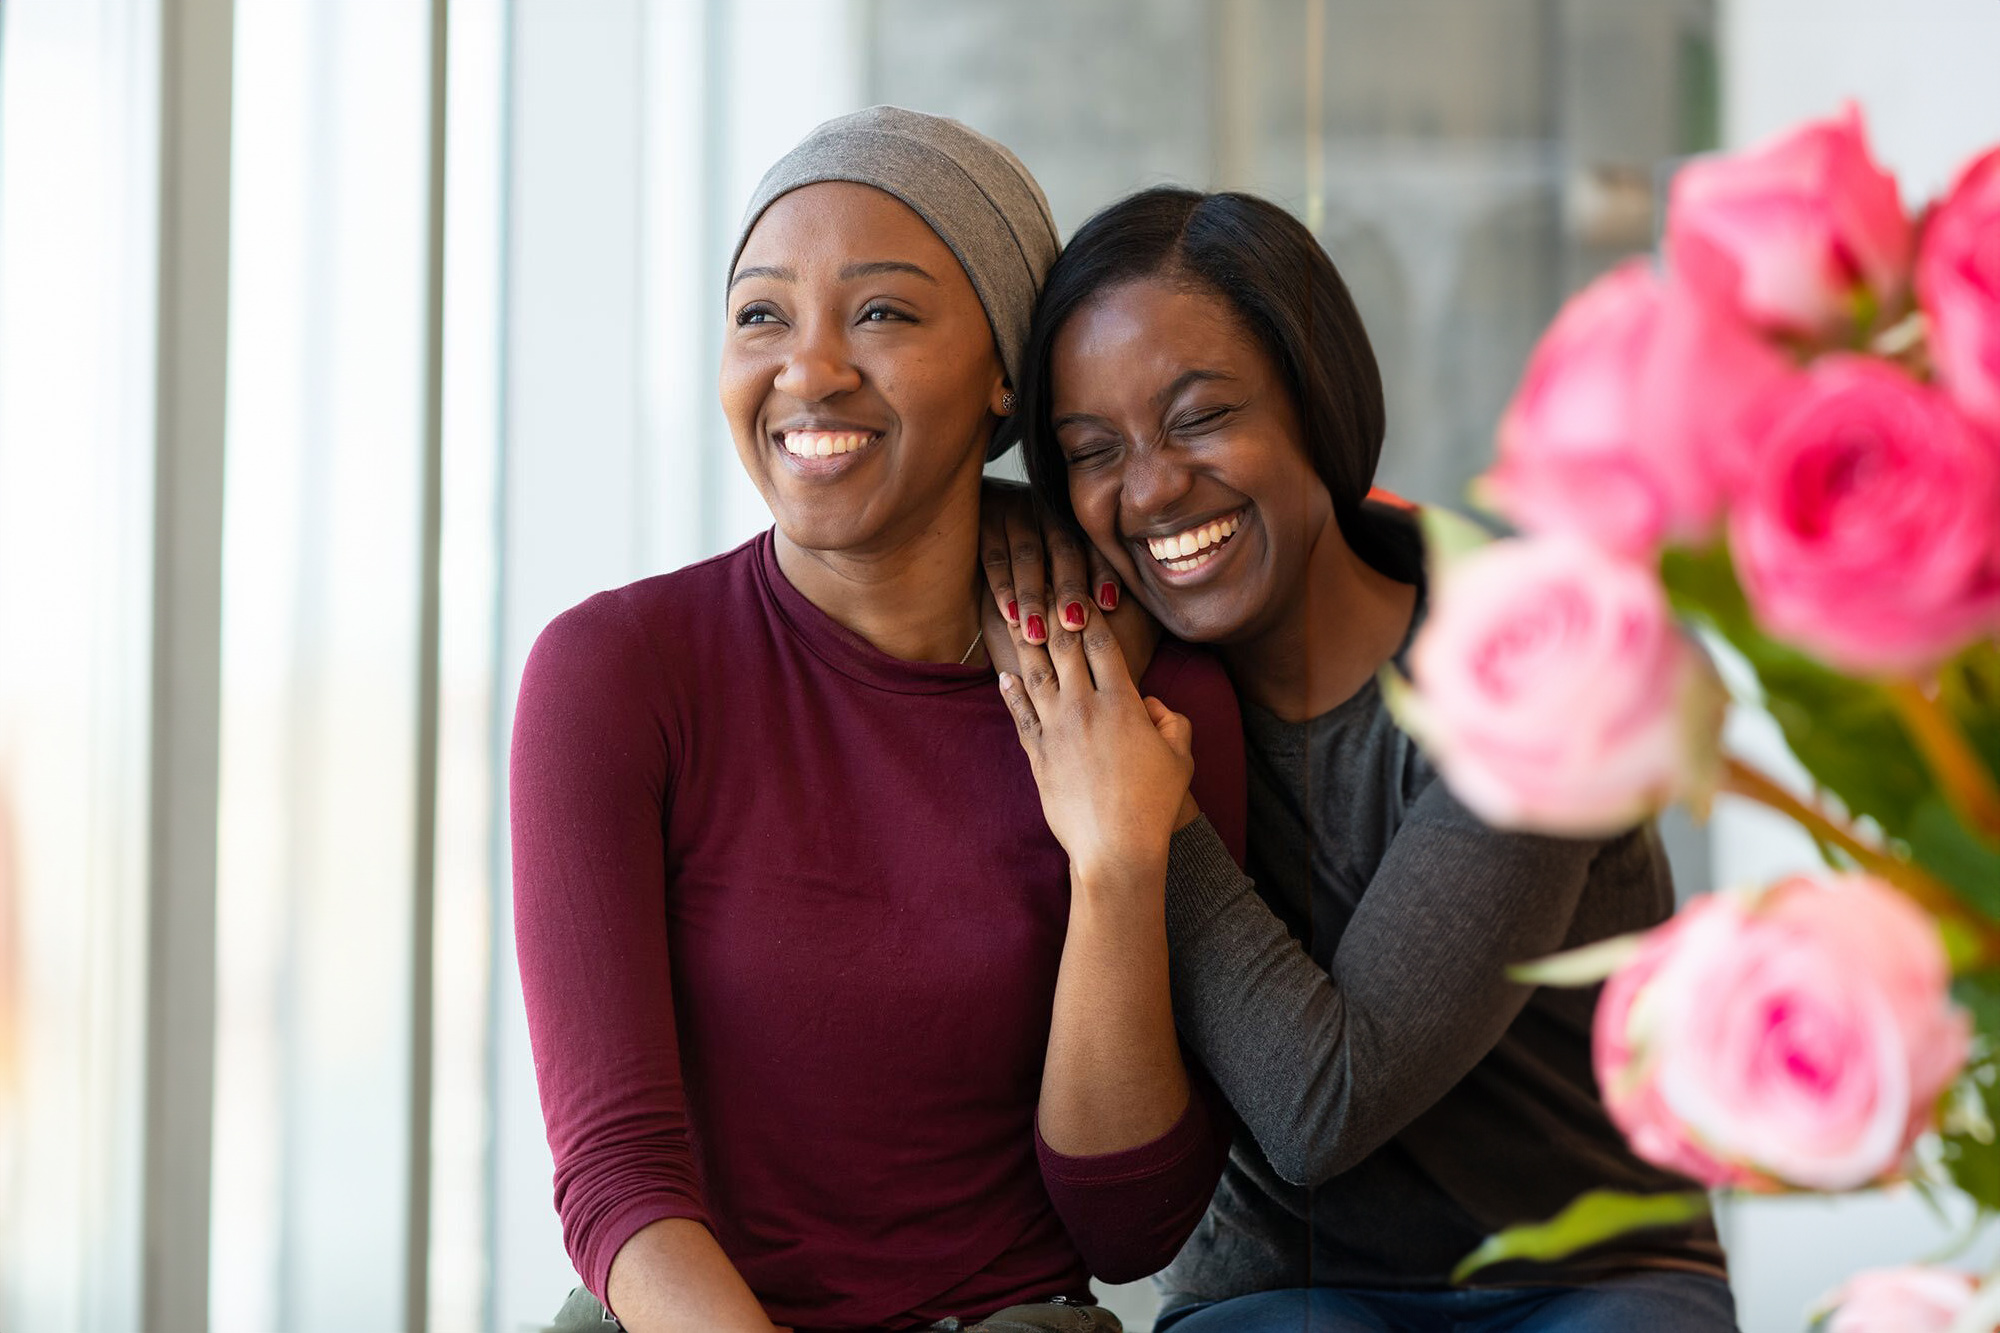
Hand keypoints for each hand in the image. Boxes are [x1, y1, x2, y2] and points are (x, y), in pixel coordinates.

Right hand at [980, 479, 1123, 644]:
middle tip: (1075, 624)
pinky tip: (1010, 615)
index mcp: (1068, 520)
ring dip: (1034, 596)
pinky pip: (995, 557)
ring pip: (1028, 556)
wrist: (971, 503)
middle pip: (1063, 549)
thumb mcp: (1050, 550)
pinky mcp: (983, 521)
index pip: (1091, 546)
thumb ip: (1076, 571)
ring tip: (1038, 633)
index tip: (1110, 604)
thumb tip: (1109, 611)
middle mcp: (1045, 512)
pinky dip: (1003, 588)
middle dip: (1070, 588)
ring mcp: (1013, 513)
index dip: (1102, 573)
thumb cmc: (1022, 543)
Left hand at [997, 604, 1193, 881]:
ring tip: (1015, 618)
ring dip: (1026, 643)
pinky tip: (1004, 675)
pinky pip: (1020, 714)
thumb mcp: (1181, 758)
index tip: (1082, 597)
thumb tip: (1150, 704)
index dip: (1092, 617)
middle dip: (1053, 617)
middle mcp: (1084, 708)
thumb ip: (1171, 721)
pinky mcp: (1038, 754)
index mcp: (1121, 703)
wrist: (1115, 847)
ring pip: (1036, 674)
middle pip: (1065, 649)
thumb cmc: (1153, 805)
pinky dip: (1010, 692)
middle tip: (1042, 591)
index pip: (1103, 645)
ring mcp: (1056, 730)